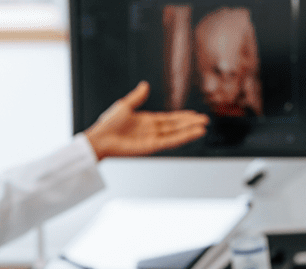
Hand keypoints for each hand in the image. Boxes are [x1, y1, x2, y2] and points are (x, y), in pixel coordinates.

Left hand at [84, 81, 208, 158]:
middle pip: (176, 126)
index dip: (182, 117)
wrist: (101, 138)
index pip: (169, 119)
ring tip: (204, 127)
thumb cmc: (108, 124)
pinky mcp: (152, 146)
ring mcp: (153, 139)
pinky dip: (183, 137)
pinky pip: (171, 141)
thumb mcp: (125, 105)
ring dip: (190, 130)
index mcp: (146, 121)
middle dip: (190, 123)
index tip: (194, 114)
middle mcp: (152, 130)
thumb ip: (137, 97)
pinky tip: (193, 133)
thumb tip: (145, 85)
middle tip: (205, 120)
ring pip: (176, 133)